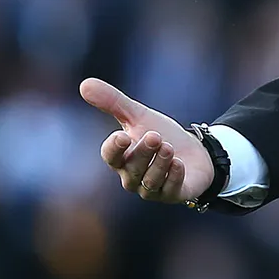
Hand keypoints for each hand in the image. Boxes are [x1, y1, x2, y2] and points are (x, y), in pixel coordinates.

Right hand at [80, 77, 213, 204]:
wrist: (194, 150)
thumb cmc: (161, 134)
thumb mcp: (138, 116)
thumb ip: (113, 102)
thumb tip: (84, 84)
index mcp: (121, 159)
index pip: (111, 157)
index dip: (114, 149)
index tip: (122, 136)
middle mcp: (134, 177)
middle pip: (132, 168)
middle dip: (143, 152)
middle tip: (155, 136)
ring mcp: (153, 189)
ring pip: (151, 181)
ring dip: (159, 164)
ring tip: (168, 147)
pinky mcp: (175, 194)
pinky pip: (171, 190)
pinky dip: (174, 177)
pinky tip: (179, 164)